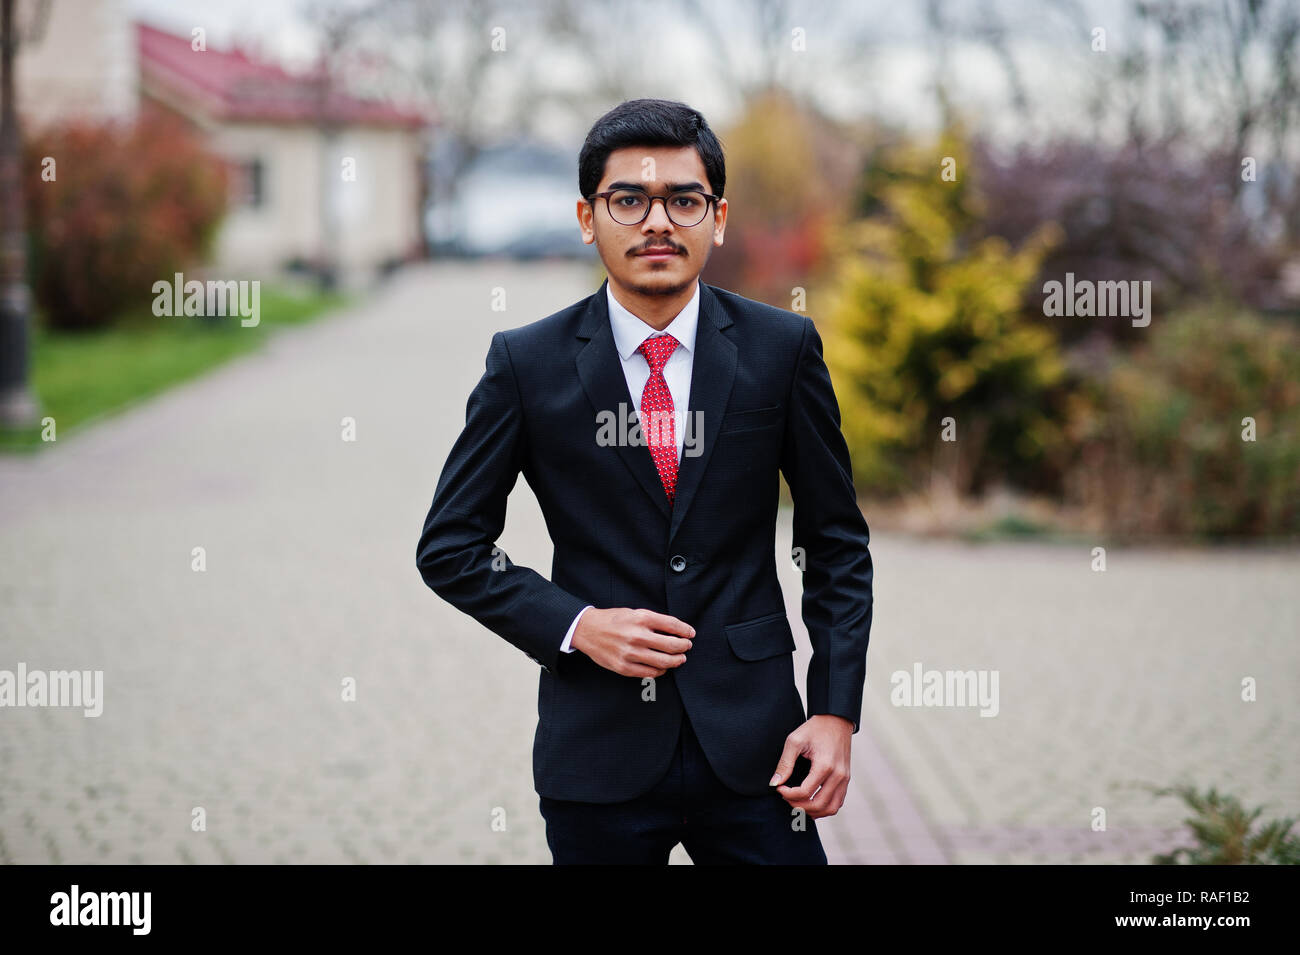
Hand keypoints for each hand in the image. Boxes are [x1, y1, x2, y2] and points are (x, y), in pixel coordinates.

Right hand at [571, 607, 694, 677]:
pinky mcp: (624, 667)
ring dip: (676, 661)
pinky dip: (661, 671)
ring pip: (664, 662)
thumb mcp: (633, 612)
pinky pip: (650, 673)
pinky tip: (663, 667)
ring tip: (680, 658)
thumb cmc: (612, 620)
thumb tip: (675, 630)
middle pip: (672, 645)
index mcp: (641, 618)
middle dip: (684, 647)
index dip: (685, 630)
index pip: (672, 625)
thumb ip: (653, 621)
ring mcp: (630, 653)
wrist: (587, 630)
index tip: (690, 633)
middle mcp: (637, 636)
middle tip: (687, 647)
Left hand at [770, 714, 852, 817]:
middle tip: (786, 797)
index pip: (805, 792)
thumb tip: (774, 783)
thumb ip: (785, 763)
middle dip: (798, 806)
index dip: (788, 794)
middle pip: (818, 804)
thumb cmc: (815, 728)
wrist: (836, 720)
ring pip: (830, 809)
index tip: (779, 788)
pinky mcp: (846, 779)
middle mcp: (838, 775)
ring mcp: (845, 779)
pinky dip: (824, 808)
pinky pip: (837, 803)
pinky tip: (811, 802)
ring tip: (797, 803)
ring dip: (813, 811)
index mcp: (825, 765)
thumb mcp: (795, 741)